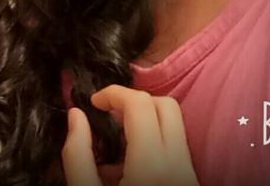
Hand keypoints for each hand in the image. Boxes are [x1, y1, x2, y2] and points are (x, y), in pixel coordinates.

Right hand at [62, 84, 199, 184]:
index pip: (140, 104)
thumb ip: (76, 156)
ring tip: (118, 141)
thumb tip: (76, 115)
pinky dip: (155, 142)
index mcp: (151, 166)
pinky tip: (131, 165)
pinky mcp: (193, 183)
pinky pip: (178, 148)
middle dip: (135, 101)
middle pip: (166, 106)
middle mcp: (179, 166)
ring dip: (146, 121)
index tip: (94, 102)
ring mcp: (190, 175)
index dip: (114, 93)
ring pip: (175, 125)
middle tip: (109, 114)